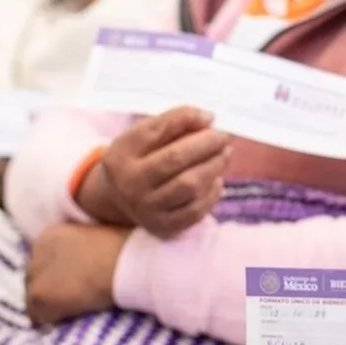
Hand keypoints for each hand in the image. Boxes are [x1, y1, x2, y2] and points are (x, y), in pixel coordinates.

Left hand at [25, 222, 130, 324]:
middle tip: (71, 300)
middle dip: (50, 288)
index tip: (72, 283)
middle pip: (35, 277)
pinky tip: (70, 320)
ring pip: (34, 298)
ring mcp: (35, 275)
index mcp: (52, 234)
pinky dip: (52, 320)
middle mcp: (36, 251)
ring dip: (50, 305)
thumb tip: (86, 265)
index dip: (58, 274)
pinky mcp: (39, 297)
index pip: (44, 259)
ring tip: (72, 312)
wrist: (126, 264)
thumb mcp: (99, 239)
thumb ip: (83, 249)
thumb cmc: (126, 251)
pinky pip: (38, 317)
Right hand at [79, 106, 231, 237]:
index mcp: (121, 155)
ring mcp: (146, 210)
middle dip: (207, 144)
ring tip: (224, 154)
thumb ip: (172, 122)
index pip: (157, 131)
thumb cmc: (140, 158)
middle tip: (225, 136)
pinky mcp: (163, 227)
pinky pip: (196, 210)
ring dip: (214, 166)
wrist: (121, 198)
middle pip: (176, 159)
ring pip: (190, 186)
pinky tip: (215, 179)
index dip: (186, 120)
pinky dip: (212, 192)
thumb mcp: (144, 136)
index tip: (210, 117)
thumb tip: (207, 119)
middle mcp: (130, 185)